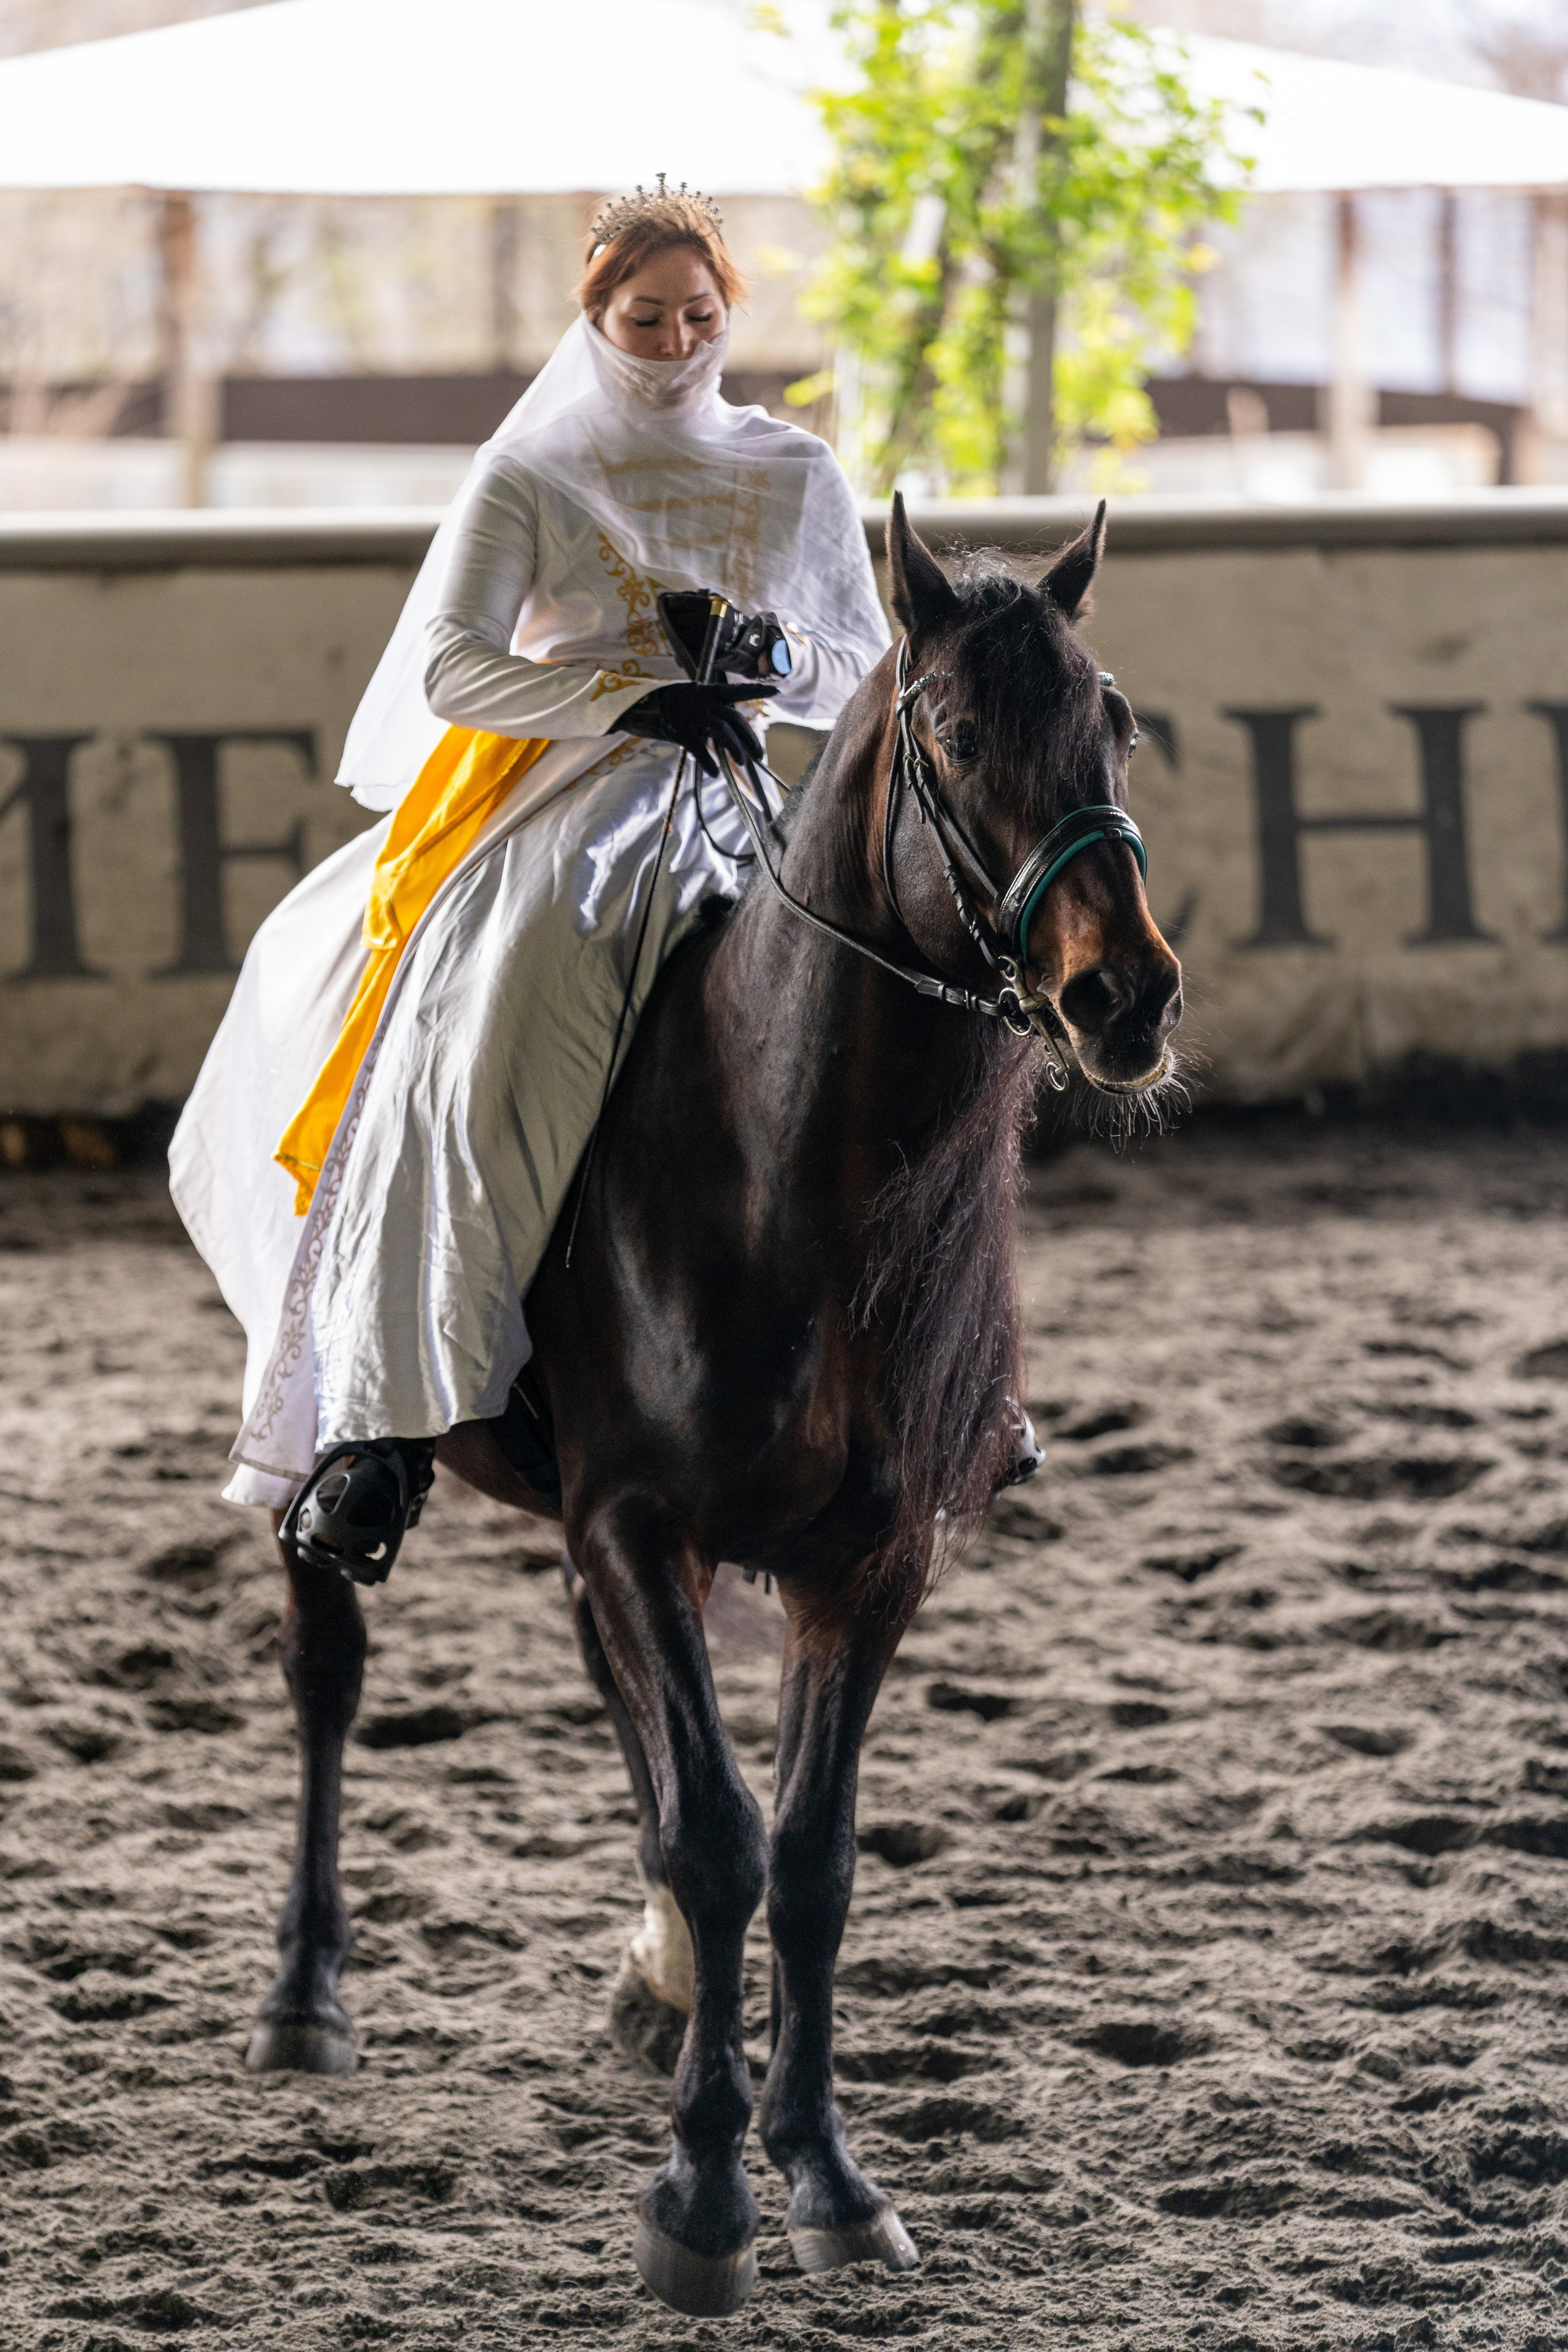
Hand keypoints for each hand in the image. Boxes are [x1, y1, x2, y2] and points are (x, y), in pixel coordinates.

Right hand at [618, 681, 775, 778]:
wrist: (637, 706)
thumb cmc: (667, 705)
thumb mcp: (691, 701)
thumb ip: (710, 713)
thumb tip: (730, 735)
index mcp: (707, 692)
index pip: (737, 690)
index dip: (757, 688)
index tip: (778, 689)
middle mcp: (703, 701)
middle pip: (734, 718)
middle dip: (749, 738)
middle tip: (758, 756)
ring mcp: (692, 715)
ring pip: (722, 731)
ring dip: (735, 748)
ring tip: (741, 762)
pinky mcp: (680, 731)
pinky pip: (699, 749)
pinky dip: (708, 762)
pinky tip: (715, 772)